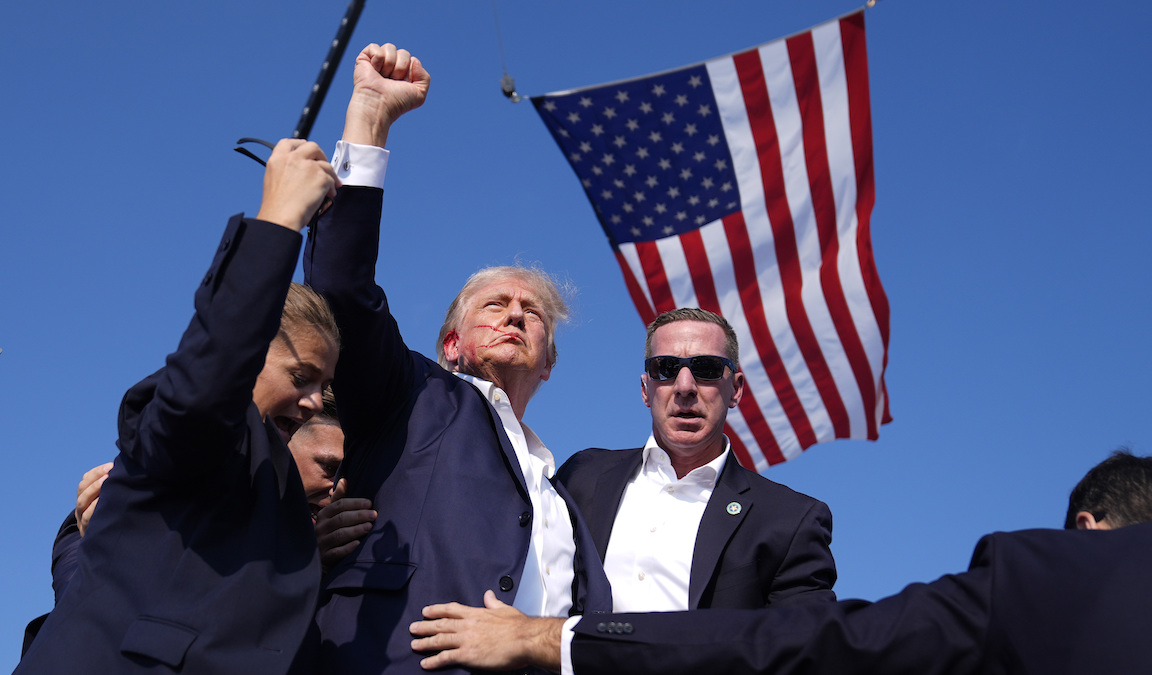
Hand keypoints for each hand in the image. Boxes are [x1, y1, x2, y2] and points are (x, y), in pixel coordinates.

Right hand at [75, 462, 112, 536]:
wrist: (109, 543)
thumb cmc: (115, 515)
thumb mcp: (112, 500)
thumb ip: (114, 486)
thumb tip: (124, 468)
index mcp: (86, 495)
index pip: (86, 480)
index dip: (96, 472)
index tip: (110, 466)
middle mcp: (81, 506)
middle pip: (82, 489)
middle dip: (95, 479)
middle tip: (109, 473)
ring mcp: (81, 518)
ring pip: (81, 502)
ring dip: (93, 490)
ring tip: (106, 482)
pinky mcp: (86, 530)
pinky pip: (87, 517)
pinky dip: (94, 508)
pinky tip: (104, 502)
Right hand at [255, 139, 338, 231]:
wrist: (281, 217)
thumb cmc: (277, 207)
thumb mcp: (274, 180)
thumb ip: (287, 170)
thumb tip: (301, 171)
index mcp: (277, 159)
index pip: (289, 143)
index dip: (299, 144)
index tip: (306, 148)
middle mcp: (292, 158)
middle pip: (312, 147)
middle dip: (321, 155)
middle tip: (324, 166)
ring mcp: (308, 166)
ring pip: (326, 164)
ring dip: (330, 175)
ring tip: (330, 186)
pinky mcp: (320, 176)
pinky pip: (332, 179)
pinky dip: (332, 188)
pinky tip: (328, 195)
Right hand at [315, 479, 375, 570]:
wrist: (318, 556)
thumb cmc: (329, 531)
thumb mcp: (331, 514)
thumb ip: (338, 498)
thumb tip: (344, 480)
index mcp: (323, 515)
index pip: (339, 505)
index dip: (355, 503)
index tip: (369, 503)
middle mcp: (320, 528)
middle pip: (340, 519)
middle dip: (358, 515)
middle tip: (374, 515)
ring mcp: (321, 543)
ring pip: (339, 535)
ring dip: (355, 530)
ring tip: (369, 527)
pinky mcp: (324, 558)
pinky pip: (336, 552)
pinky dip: (347, 548)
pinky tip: (358, 544)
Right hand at [342, 42, 430, 147]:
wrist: (379, 103)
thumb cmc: (397, 102)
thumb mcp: (419, 94)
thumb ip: (425, 77)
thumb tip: (414, 60)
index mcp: (403, 73)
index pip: (413, 60)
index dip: (410, 71)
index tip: (402, 84)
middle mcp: (391, 66)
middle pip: (404, 52)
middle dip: (401, 67)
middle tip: (392, 81)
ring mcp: (378, 61)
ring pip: (390, 47)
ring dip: (389, 64)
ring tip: (383, 76)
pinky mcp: (365, 57)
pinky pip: (375, 46)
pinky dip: (377, 59)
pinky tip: (374, 70)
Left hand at [409, 590, 563, 671]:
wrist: (525, 639)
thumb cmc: (518, 626)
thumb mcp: (505, 609)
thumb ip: (493, 602)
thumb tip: (488, 595)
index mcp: (476, 613)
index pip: (451, 609)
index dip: (437, 610)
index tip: (426, 611)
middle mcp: (468, 625)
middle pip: (441, 624)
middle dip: (425, 626)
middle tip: (413, 628)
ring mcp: (466, 639)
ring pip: (440, 639)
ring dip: (425, 642)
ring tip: (414, 645)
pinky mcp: (467, 654)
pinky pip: (446, 657)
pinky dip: (434, 660)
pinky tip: (426, 663)